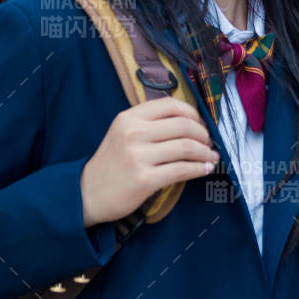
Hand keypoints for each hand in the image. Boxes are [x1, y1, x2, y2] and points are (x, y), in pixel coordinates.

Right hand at [81, 97, 220, 226]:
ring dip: (206, 152)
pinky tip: (204, 169)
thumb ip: (150, 124)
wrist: (87, 193)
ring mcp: (138, 156)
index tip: (201, 125)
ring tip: (211, 157)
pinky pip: (182, 170)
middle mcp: (133, 133)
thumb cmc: (111, 164)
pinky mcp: (145, 179)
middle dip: (204, 135)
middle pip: (184, 125)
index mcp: (129, 118)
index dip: (193, 114)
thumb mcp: (123, 133)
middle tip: (209, 144)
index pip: (171, 105)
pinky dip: (199, 169)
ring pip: (186, 147)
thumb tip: (190, 122)